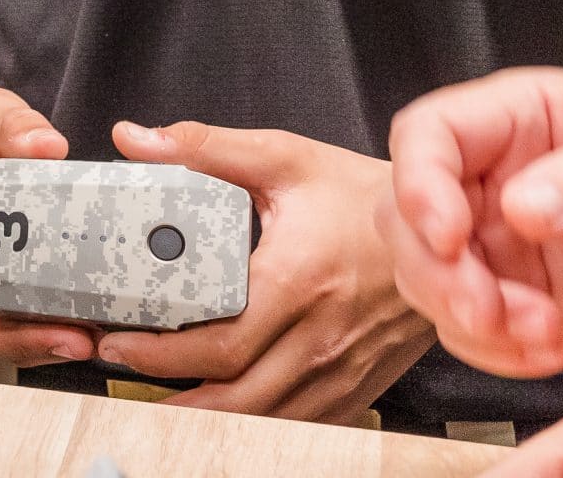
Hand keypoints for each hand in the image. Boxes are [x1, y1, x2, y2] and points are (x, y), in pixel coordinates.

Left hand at [93, 119, 431, 422]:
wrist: (446, 231)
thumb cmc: (360, 194)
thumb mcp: (284, 157)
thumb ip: (205, 148)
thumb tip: (135, 139)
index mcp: (298, 282)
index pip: (221, 344)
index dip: (161, 354)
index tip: (117, 343)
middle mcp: (322, 336)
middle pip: (237, 394)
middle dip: (170, 392)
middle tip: (123, 368)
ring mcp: (344, 368)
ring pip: (268, 417)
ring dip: (209, 415)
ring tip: (158, 397)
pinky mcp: (360, 384)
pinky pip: (304, 422)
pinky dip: (259, 422)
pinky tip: (223, 407)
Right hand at [384, 66, 562, 377]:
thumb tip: (522, 208)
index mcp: (518, 119)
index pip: (429, 134)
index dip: (418, 183)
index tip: (448, 235)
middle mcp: (492, 177)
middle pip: (406, 214)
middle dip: (437, 272)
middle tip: (486, 308)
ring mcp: (498, 240)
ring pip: (426, 276)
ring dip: (469, 319)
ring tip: (542, 331)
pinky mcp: (516, 295)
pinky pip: (467, 327)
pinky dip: (495, 351)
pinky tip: (548, 350)